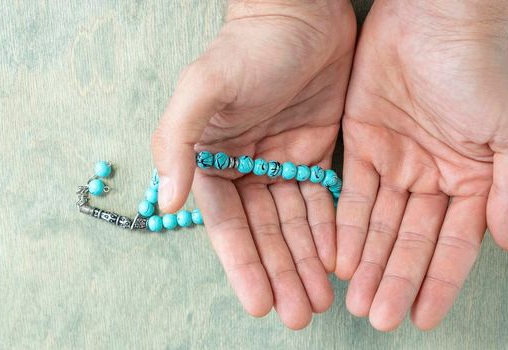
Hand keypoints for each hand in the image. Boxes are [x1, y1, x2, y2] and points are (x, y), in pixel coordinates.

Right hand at [151, 0, 355, 328]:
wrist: (299, 12)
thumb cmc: (245, 47)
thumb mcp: (202, 86)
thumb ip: (178, 140)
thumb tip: (170, 198)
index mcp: (210, 158)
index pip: (226, 222)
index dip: (243, 264)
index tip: (260, 302)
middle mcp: (243, 166)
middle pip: (263, 232)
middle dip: (279, 273)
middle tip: (298, 314)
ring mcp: (279, 161)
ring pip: (294, 223)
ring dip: (304, 262)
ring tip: (319, 301)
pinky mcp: (314, 153)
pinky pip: (321, 200)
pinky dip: (328, 231)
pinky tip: (337, 260)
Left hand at [336, 0, 507, 330]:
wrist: (432, 19)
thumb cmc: (481, 72)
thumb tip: (504, 242)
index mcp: (470, 180)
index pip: (452, 243)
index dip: (438, 281)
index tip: (425, 317)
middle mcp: (431, 178)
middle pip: (410, 241)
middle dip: (395, 280)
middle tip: (378, 316)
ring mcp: (395, 163)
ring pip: (379, 225)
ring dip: (368, 263)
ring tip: (356, 301)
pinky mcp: (362, 145)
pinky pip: (351, 195)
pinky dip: (345, 227)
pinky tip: (339, 258)